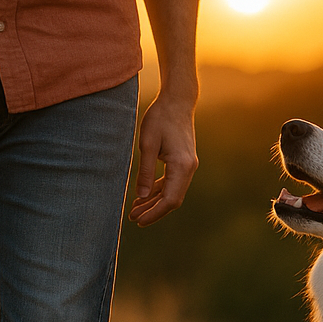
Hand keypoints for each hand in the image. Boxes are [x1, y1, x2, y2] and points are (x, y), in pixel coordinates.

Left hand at [127, 90, 197, 226]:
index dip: (154, 213)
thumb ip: (145, 171)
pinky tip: (145, 195)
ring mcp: (188, 165)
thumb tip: (141, 196)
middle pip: (173, 200)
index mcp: (182, 166)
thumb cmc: (160, 118)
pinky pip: (172, 182)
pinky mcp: (183, 162)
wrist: (177, 101)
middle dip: (154, 211)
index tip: (138, 220)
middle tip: (133, 218)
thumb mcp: (147, 144)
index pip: (170, 199)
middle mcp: (189, 168)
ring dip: (155, 202)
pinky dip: (159, 190)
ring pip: (172, 192)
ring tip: (135, 210)